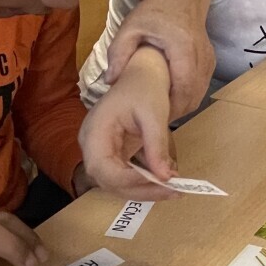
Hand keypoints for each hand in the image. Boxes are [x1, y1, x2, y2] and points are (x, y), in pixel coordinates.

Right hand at [79, 47, 177, 198]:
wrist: (141, 73)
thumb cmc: (145, 86)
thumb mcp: (154, 114)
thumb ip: (157, 145)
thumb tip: (166, 177)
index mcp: (94, 131)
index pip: (104, 170)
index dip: (131, 182)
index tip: (161, 182)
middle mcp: (91, 145)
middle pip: (109, 182)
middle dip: (141, 191)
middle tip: (174, 191)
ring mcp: (100, 151)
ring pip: (117, 184)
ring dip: (144, 190)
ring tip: (174, 190)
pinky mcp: (112, 154)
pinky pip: (124, 175)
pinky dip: (144, 182)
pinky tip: (166, 181)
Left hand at [102, 0, 213, 116]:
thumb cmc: (154, 11)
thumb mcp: (130, 27)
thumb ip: (118, 52)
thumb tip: (110, 81)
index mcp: (183, 46)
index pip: (183, 86)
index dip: (170, 106)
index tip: (151, 116)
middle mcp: (202, 55)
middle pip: (193, 95)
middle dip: (175, 111)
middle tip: (153, 119)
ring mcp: (209, 59)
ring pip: (199, 94)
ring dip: (182, 106)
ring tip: (160, 111)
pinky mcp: (211, 62)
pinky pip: (201, 87)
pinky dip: (188, 97)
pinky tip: (170, 98)